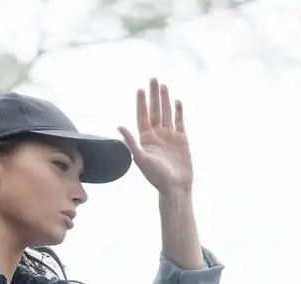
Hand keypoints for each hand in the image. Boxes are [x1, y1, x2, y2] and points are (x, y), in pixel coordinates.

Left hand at [118, 78, 193, 193]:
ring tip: (163, 85)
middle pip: (154, 111)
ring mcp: (169, 136)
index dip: (141, 103)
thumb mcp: (141, 159)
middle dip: (153, 95)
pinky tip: (177, 101)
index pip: (143, 117)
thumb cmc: (157, 176)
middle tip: (152, 78)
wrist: (175, 186)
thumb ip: (131, 142)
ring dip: (165, 99)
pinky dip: (178, 111)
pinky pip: (179, 122)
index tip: (140, 89)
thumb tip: (119, 126)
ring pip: (166, 113)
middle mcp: (156, 136)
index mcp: (145, 140)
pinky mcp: (181, 139)